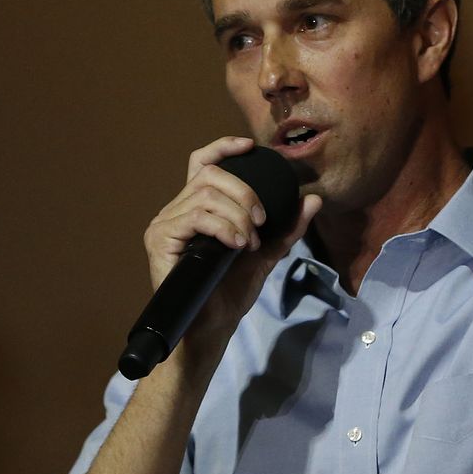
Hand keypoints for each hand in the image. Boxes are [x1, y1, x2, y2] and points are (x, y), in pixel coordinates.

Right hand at [143, 136, 321, 354]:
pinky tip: (237, 244)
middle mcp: (176, 210)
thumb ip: (286, 228)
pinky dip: (224, 227)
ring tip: (250, 242)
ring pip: (206, 195)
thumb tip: (313, 200)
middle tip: (262, 223)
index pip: (203, 162)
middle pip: (211, 174)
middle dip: (245, 193)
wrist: (211, 327)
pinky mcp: (159, 239)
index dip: (224, 147)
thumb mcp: (266, 254)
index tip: (250, 145)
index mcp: (196, 208)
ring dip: (239, 216)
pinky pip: (196, 216)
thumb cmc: (230, 292)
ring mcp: (165, 223)